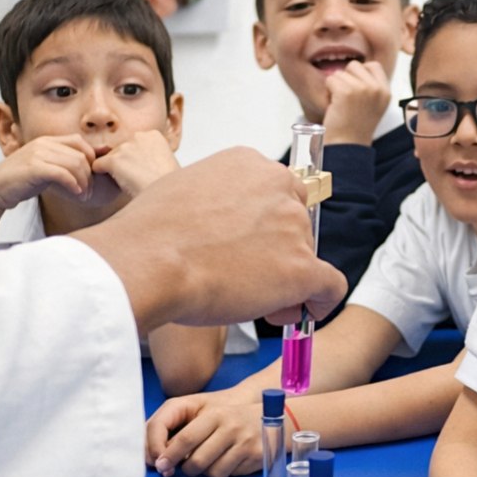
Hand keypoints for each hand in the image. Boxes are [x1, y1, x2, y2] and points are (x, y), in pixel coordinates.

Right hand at [0, 134, 96, 213]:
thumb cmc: (21, 181)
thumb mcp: (46, 168)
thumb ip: (64, 163)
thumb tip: (94, 160)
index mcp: (46, 140)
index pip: (80, 142)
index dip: (92, 159)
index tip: (92, 177)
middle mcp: (43, 143)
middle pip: (81, 155)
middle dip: (90, 176)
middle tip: (89, 192)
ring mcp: (38, 154)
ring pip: (75, 164)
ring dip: (84, 183)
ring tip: (84, 196)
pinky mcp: (33, 167)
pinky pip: (63, 173)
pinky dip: (74, 185)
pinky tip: (77, 194)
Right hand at [71, 148, 346, 333]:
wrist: (146, 261)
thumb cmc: (150, 234)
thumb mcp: (183, 191)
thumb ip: (217, 201)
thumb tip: (224, 229)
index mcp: (250, 163)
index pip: (277, 195)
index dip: (267, 227)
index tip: (249, 248)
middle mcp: (278, 187)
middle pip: (296, 226)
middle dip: (277, 254)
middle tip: (247, 280)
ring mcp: (293, 227)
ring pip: (308, 259)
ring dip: (286, 283)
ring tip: (248, 301)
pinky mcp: (301, 267)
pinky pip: (331, 286)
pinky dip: (320, 302)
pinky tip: (301, 312)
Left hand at [92, 129, 179, 198]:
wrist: (169, 197)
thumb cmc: (169, 185)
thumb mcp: (165, 161)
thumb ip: (150, 155)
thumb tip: (136, 161)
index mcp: (153, 135)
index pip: (133, 144)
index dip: (137, 160)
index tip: (146, 171)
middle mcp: (138, 137)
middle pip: (120, 150)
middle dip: (124, 164)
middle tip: (136, 179)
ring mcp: (125, 148)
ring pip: (109, 159)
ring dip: (116, 171)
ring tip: (130, 185)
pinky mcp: (113, 160)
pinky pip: (98, 166)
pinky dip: (102, 176)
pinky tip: (115, 185)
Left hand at [146, 387, 264, 476]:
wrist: (276, 415)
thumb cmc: (234, 417)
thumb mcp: (211, 414)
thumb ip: (185, 430)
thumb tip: (159, 454)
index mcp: (215, 414)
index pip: (185, 439)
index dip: (169, 455)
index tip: (160, 466)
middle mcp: (230, 427)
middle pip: (196, 461)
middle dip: (185, 469)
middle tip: (182, 468)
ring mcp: (245, 443)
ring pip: (212, 472)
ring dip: (206, 472)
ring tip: (210, 460)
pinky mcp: (256, 457)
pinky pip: (229, 475)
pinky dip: (224, 472)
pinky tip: (228, 461)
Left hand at [322, 60, 390, 144]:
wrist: (348, 146)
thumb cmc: (356, 127)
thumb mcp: (374, 106)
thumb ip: (371, 87)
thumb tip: (357, 66)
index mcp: (386, 92)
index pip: (373, 65)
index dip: (360, 74)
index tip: (356, 91)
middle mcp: (377, 89)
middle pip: (355, 66)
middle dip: (346, 79)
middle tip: (347, 100)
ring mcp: (362, 89)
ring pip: (340, 73)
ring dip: (335, 87)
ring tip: (341, 105)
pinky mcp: (346, 92)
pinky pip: (330, 80)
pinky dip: (328, 92)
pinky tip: (334, 105)